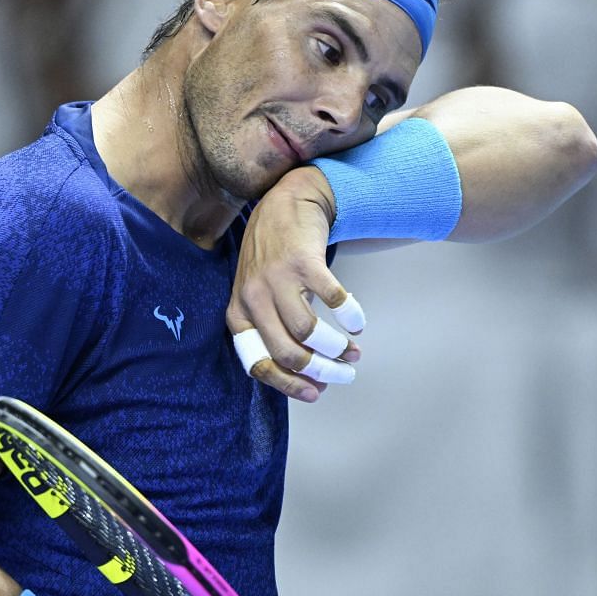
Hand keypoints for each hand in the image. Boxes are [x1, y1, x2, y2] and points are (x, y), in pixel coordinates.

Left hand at [226, 167, 363, 402]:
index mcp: (238, 313)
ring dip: (338, 349)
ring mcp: (276, 279)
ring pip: (309, 333)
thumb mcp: (258, 295)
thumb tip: (311, 378)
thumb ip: (274, 331)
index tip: (316, 393)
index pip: (258, 363)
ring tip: (353, 352)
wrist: (285, 202)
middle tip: (346, 373)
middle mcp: (253, 298)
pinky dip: (350, 316)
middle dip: (322, 372)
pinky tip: (357, 322)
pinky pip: (333, 300)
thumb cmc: (273, 257)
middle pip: (289, 353)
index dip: (289, 384)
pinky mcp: (303, 262)